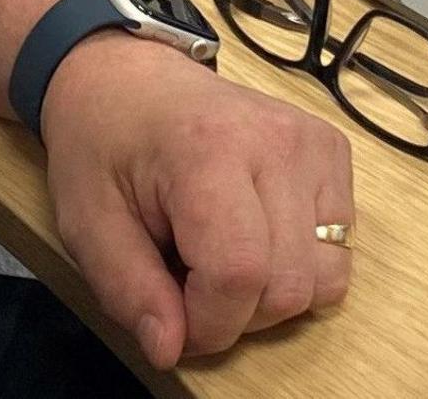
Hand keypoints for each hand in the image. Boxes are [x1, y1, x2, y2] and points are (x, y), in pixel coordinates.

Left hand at [38, 34, 354, 366]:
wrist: (130, 78)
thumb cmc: (105, 145)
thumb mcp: (88, 223)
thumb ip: (129, 292)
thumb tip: (172, 349)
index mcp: (208, 151)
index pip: (240, 274)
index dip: (209, 323)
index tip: (172, 319)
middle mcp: (277, 142)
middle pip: (289, 284)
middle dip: (237, 315)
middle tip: (189, 286)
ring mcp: (313, 144)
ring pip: (325, 274)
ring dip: (273, 293)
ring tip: (224, 261)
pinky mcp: (333, 151)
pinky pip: (339, 245)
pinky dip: (299, 262)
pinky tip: (254, 235)